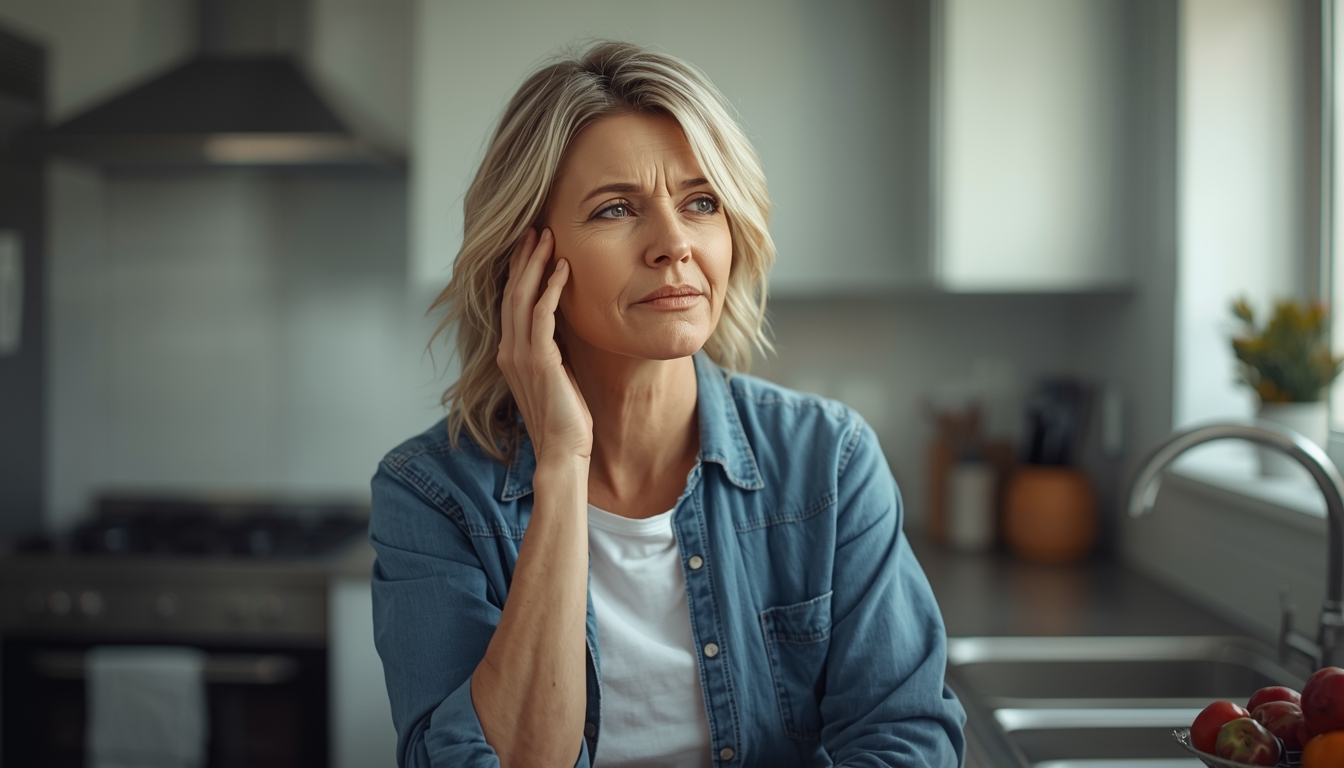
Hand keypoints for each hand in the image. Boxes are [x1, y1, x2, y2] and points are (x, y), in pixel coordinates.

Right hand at [496, 228, 592, 461]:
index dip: (519, 272)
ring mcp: (521, 356)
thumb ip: (551, 350)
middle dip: (523, 259)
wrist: (562, 451)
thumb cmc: (565, 418)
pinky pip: (542, 316)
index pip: (510, 302)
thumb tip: (561, 327)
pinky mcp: (540, 361)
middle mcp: (509, 351)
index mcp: (510, 354)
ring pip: (523, 298)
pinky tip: (562, 269)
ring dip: (535, 265)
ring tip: (546, 238)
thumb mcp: (555, 375)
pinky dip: (551, 289)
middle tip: (534, 229)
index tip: (529, 246)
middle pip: (512, 293)